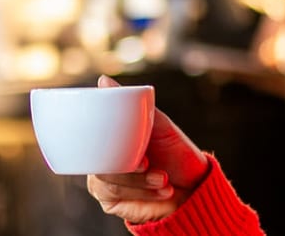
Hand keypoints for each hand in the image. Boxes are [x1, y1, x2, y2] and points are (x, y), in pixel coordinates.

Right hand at [86, 76, 210, 223]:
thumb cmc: (177, 154)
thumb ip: (134, 106)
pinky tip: (162, 189)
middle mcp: (103, 159)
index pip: (89, 135)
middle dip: (125, 166)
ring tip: (163, 178)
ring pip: (106, 180)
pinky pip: (115, 197)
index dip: (100, 139)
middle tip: (147, 163)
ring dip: (138, 181)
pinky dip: (141, 194)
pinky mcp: (111, 203)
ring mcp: (105, 182)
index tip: (130, 144)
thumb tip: (103, 81)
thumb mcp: (160, 126)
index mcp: (110, 139)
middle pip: (96, 160)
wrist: (195, 188)